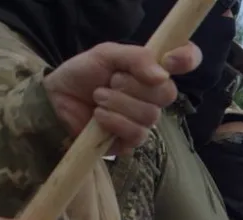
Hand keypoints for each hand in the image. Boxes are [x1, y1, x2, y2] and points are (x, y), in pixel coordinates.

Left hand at [44, 41, 200, 154]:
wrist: (55, 100)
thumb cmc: (82, 75)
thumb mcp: (105, 55)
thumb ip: (135, 57)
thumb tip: (162, 74)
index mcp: (152, 70)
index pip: (187, 59)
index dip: (187, 58)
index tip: (171, 60)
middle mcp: (153, 96)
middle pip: (167, 93)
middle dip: (134, 87)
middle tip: (111, 82)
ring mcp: (144, 120)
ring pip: (150, 115)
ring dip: (119, 104)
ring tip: (98, 98)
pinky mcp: (131, 142)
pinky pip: (136, 134)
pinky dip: (115, 122)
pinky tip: (98, 117)